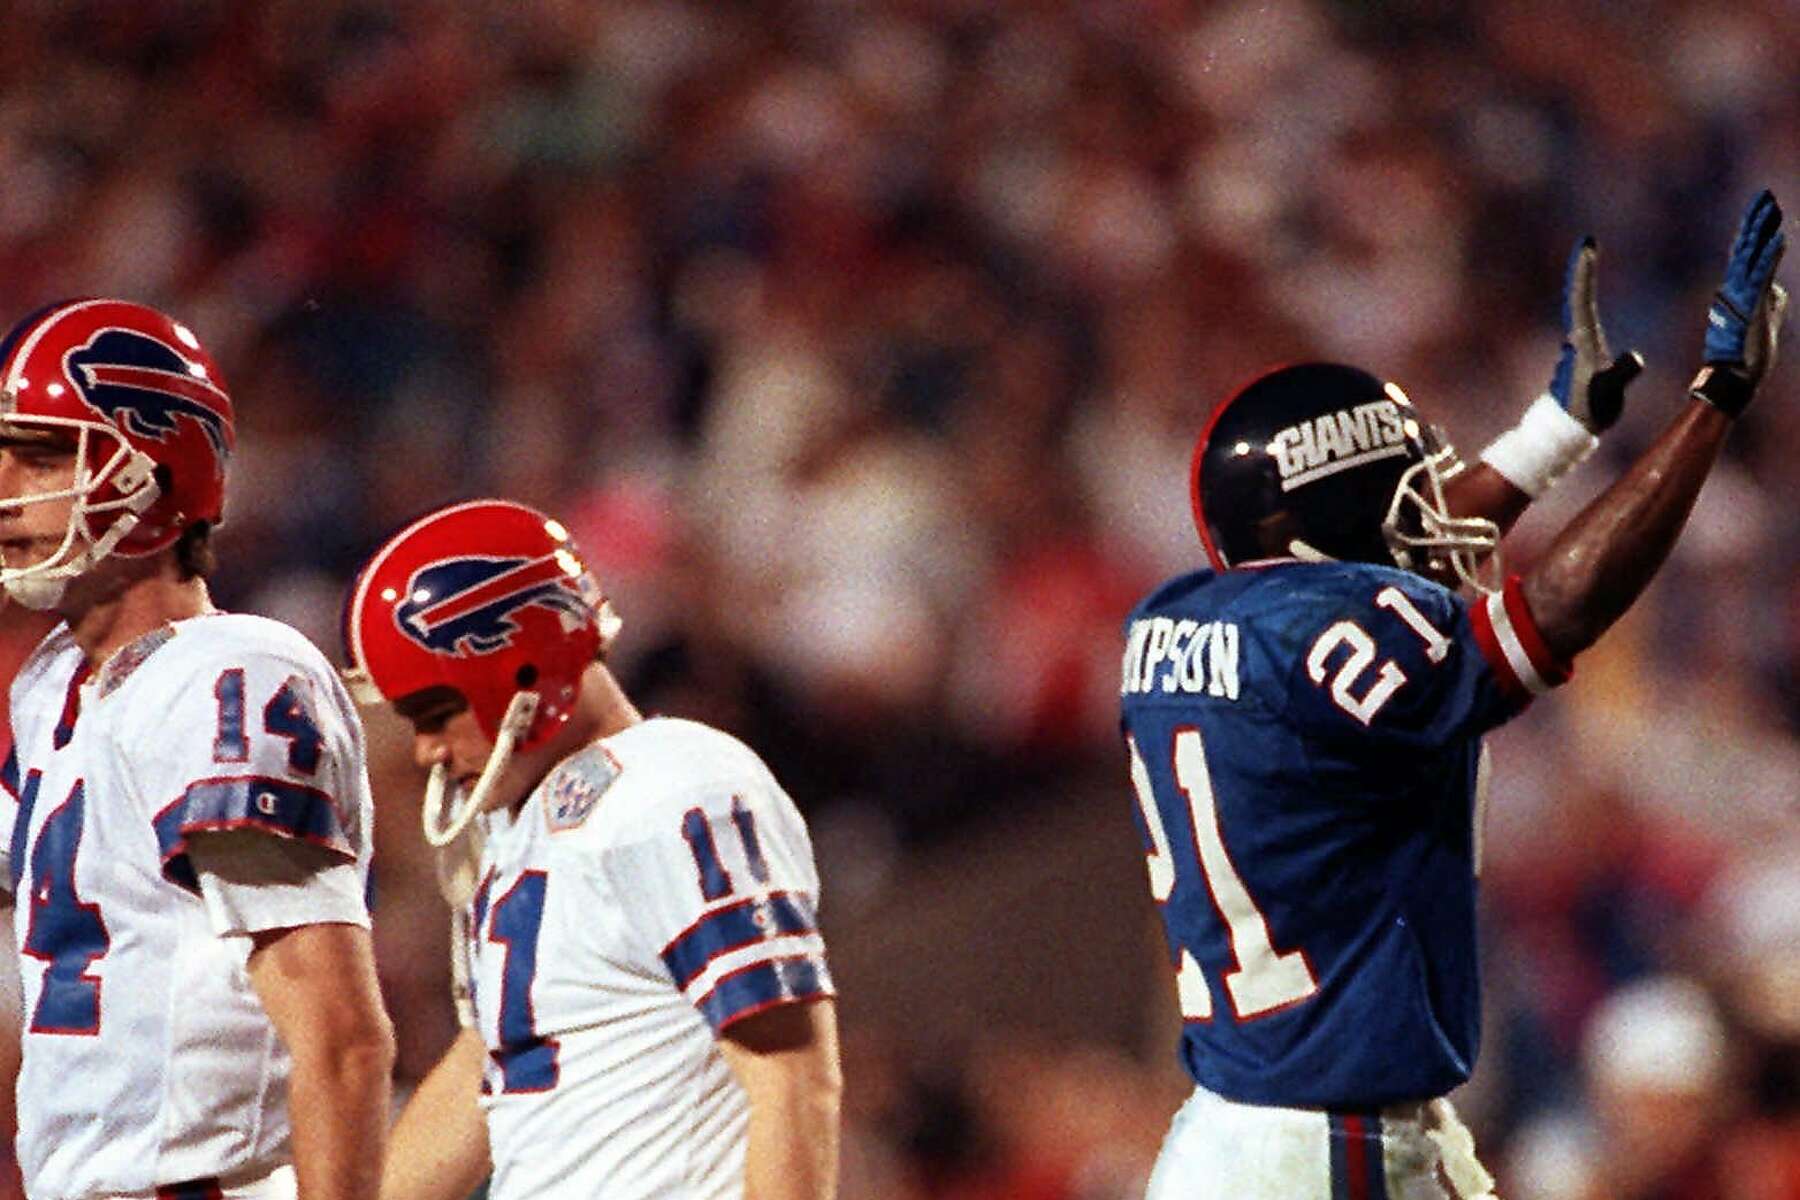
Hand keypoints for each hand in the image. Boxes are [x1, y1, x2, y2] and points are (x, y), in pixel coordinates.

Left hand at [1549, 237, 1643, 432]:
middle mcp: (1575, 336)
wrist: (1568, 428)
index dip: (1585, 271)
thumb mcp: (1608, 392)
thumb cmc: (1587, 409)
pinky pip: (1583, 317)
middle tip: (1587, 243)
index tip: (1588, 246)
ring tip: (1587, 256)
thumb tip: (1635, 359)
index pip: (1582, 297)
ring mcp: (1576, 343)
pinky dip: (1585, 299)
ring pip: (1578, 305)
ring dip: (1582, 280)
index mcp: (1583, 339)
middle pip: (1577, 295)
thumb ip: (1621, 373)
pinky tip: (1586, 294)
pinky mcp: (1580, 352)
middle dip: (1582, 268)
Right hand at [1692, 190, 1785, 413]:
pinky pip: (1761, 275)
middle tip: (1767, 196)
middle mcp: (1733, 288)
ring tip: (1774, 207)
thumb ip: (1770, 302)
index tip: (1762, 208)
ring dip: (1763, 230)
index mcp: (1736, 291)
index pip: (1744, 253)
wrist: (1733, 377)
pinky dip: (1769, 255)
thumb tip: (1777, 288)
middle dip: (1757, 220)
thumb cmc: (1747, 355)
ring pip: (1751, 255)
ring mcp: (1740, 295)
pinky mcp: (1750, 305)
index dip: (1753, 229)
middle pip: (1746, 247)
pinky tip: (1779, 238)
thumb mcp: (1763, 322)